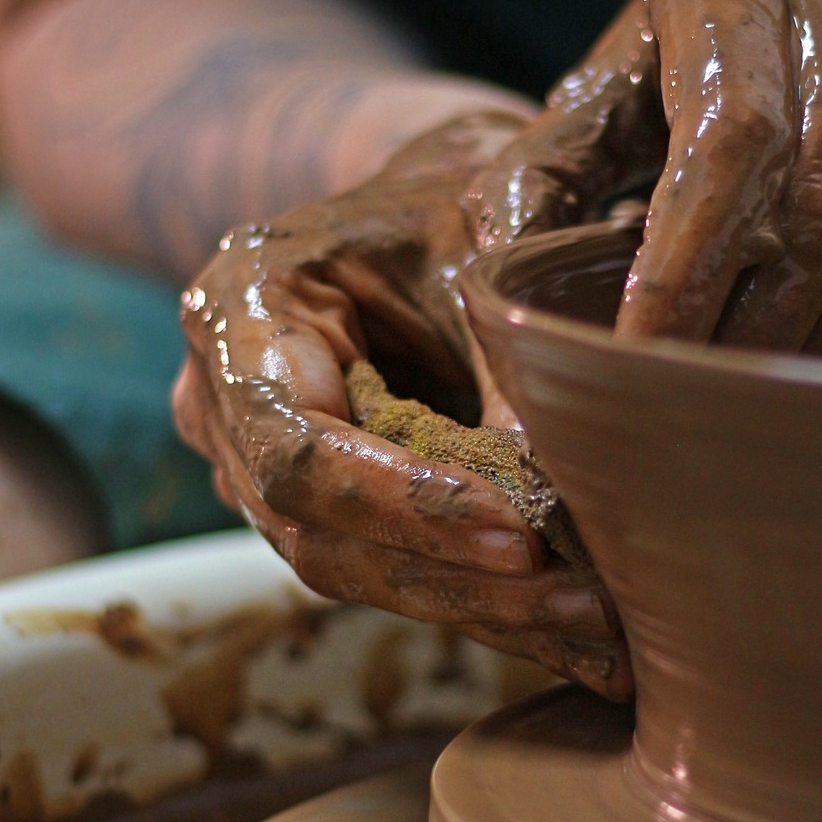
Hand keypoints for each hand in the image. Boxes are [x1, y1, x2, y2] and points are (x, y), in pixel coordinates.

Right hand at [173, 111, 629, 697]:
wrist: (423, 188)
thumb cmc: (455, 188)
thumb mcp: (489, 234)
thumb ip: (507, 354)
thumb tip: (554, 503)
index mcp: (241, 308)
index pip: (297, 446)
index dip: (405, 505)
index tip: (521, 534)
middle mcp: (222, 396)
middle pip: (316, 533)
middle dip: (454, 580)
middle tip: (584, 604)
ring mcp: (255, 458)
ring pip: (352, 570)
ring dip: (478, 609)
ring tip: (599, 633)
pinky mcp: (315, 499)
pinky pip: (384, 568)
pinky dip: (479, 601)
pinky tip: (573, 633)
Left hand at [468, 0, 821, 351]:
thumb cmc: (738, 15)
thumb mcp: (639, 52)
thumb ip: (564, 155)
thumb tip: (490, 281)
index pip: (720, 134)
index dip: (687, 258)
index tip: (646, 353)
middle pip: (817, 179)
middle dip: (762, 306)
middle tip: (713, 396)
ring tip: (787, 381)